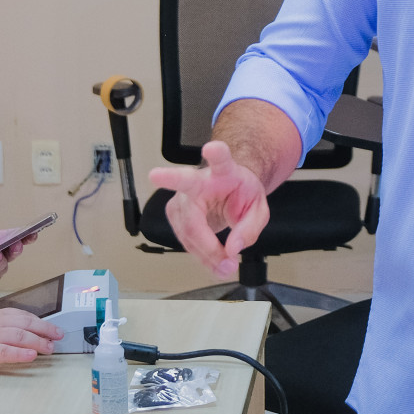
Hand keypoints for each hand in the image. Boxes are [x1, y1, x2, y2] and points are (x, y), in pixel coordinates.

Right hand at [0, 302, 62, 366]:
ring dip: (38, 342)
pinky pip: (4, 352)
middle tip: (59, 336)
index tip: (52, 326)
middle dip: (45, 330)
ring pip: (19, 337)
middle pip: (26, 325)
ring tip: (51, 348)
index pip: (22, 316)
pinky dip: (19, 354)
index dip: (40, 321)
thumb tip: (0, 328)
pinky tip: (31, 357)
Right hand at [148, 140, 268, 277]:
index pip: (220, 159)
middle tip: (155, 174)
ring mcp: (183, 197)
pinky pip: (187, 242)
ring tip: (227, 265)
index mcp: (224, 171)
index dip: (216, 153)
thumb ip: (249, 228)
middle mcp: (199, 180)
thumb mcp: (257, 209)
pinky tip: (216, 263)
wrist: (228, 193)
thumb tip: (232, 249)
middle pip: (183, 181)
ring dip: (207, 253)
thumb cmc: (241, 194)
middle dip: (169, 178)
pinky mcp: (175, 214)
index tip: (211, 148)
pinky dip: (203, 257)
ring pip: (189, 228)